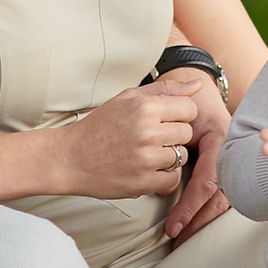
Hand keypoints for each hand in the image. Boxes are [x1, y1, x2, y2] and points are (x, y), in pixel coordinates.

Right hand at [64, 81, 199, 198]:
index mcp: (145, 107)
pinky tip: (144, 168)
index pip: (189, 108)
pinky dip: (162, 176)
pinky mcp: (143, 182)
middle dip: (173, 135)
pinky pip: (172, 179)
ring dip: (168, 156)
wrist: (70, 158)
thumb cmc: (99, 127)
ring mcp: (146, 158)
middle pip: (187, 133)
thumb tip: (197, 85)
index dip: (179, 114)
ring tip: (146, 153)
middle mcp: (147, 131)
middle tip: (152, 137)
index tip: (165, 120)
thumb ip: (165, 90)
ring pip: (181, 156)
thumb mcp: (128, 98)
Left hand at [159, 66, 231, 240]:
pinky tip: (191, 227)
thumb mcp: (183, 105)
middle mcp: (230, 155)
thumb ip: (174, 124)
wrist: (202, 88)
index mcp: (221, 140)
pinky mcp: (224, 168)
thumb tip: (171, 153)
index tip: (173, 226)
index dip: (190, 205)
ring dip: (202, 222)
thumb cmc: (192, 97)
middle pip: (219, 198)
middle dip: (198, 222)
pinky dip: (204, 212)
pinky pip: (217, 194)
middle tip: (176, 240)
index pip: (207, 181)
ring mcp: (230, 163)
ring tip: (181, 239)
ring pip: (220, 200)